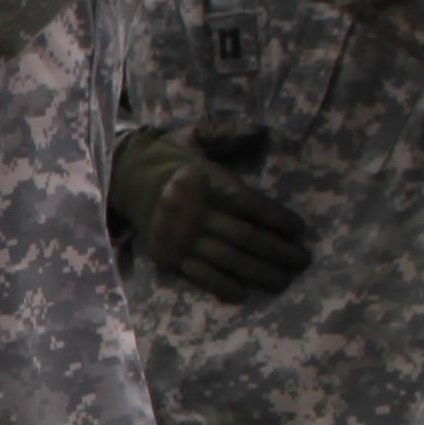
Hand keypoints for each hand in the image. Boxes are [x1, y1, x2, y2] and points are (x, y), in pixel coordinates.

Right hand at [109, 123, 315, 304]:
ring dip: (259, 273)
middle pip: (245, 237)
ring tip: (283, 281)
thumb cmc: (165, 156)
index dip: (276, 217)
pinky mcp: (169, 254)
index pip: (249, 204)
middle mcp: (195, 212)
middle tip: (303, 260)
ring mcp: (182, 237)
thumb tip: (262, 130)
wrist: (121, 176)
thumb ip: (226, 133)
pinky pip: (199, 275)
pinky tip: (242, 294)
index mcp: (204, 182)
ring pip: (228, 259)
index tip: (298, 227)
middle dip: (278, 251)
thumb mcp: (192, 135)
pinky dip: (221, 286)